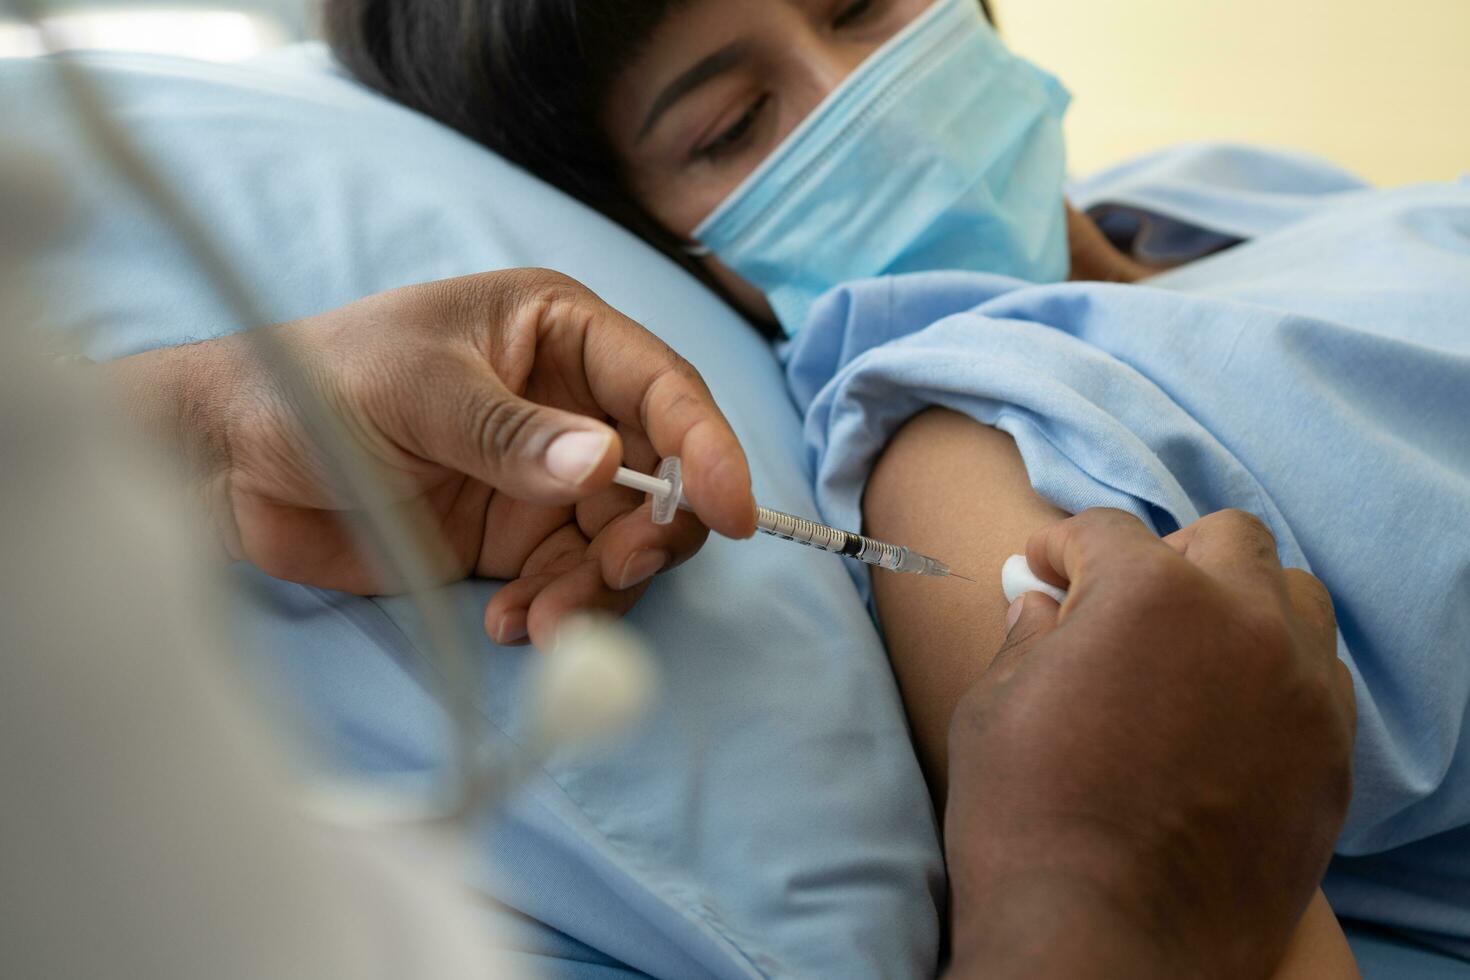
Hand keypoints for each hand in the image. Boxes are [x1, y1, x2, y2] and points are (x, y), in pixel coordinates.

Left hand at [111, 269, 756, 646]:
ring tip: (540, 619)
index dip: (707, 446)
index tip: (733, 512)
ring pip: (623, 541)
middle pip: (664, 474)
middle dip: (651, 534)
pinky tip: (511, 623)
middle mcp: (570, 405)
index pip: (663, 386)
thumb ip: (511, 433)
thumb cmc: (315, 384)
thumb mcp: (414, 392)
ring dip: (599, 589)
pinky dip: (558, 612)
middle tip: (612, 577)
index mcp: (559, 332)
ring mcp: (546, 478)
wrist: (231, 465)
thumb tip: (609, 464)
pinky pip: (573, 584)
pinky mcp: (517, 541)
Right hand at [945, 509, 1355, 979]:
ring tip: (1194, 649)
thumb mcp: (993, 708)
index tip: (1047, 570)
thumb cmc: (1026, 821)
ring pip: (1292, 597)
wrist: (1104, 945)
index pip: (1106, 530)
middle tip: (1125, 601)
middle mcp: (1241, 621)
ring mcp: (1300, 689)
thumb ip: (1027, 638)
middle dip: (1167, 556)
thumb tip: (1045, 606)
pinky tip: (1229, 711)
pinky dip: (1276, 671)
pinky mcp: (1331, 755)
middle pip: (1225, 540)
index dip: (1064, 546)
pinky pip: (1320, 677)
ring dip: (1240, 602)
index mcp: (1147, 592)